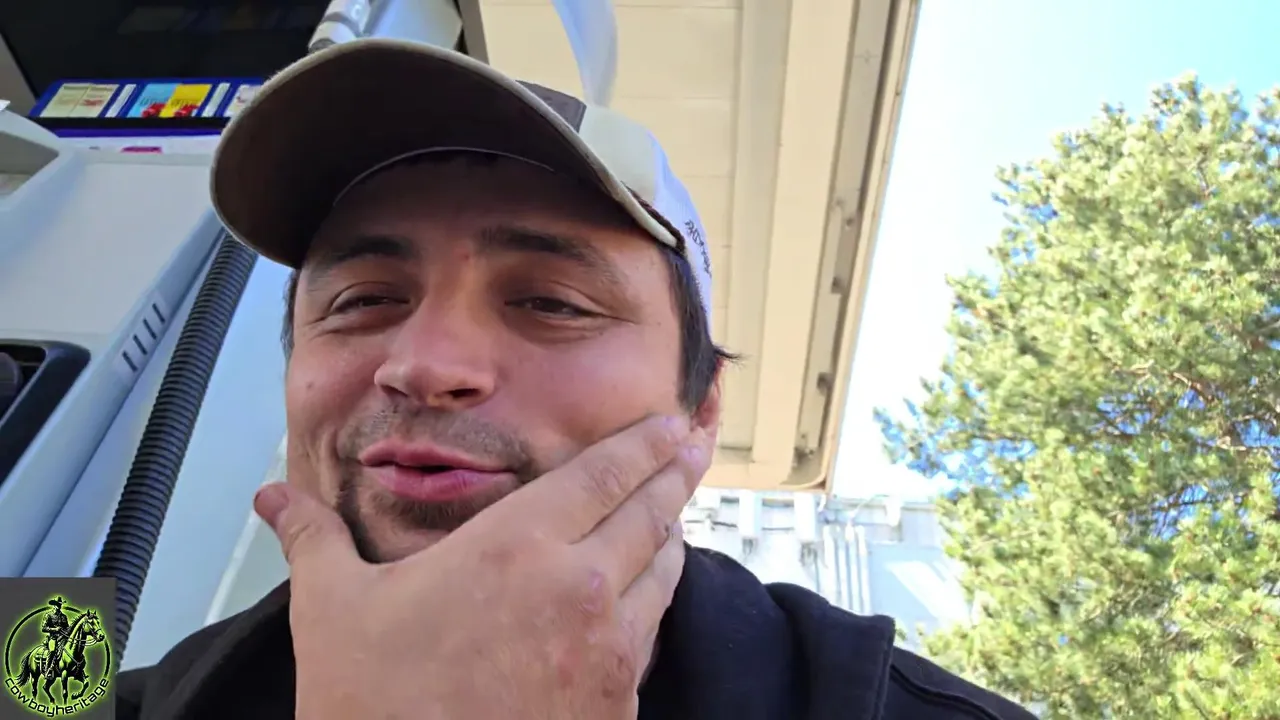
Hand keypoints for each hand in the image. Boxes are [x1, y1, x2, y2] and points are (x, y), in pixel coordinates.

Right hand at [254, 414, 714, 719]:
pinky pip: (652, 632)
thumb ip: (313, 538)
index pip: (604, 473)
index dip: (645, 442)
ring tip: (672, 513)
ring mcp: (607, 649)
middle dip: (676, 472)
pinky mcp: (618, 702)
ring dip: (670, 535)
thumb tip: (272, 496)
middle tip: (693, 447)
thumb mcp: (332, 608)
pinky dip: (655, 599)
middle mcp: (578, 588)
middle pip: (650, 512)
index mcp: (516, 547)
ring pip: (663, 572)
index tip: (673, 422)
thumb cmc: (371, 706)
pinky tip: (645, 594)